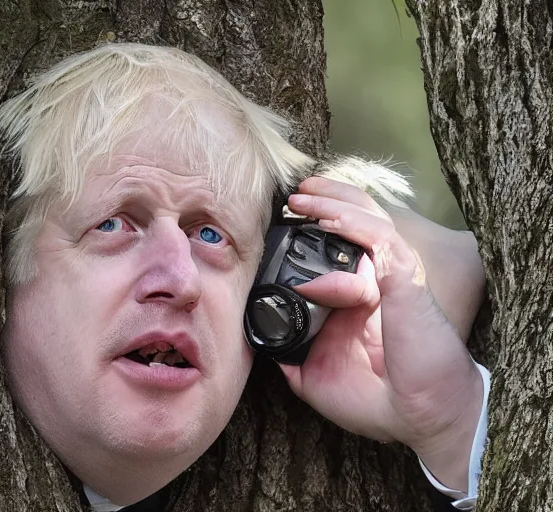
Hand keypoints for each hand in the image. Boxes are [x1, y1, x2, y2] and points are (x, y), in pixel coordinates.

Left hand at [279, 177, 483, 491]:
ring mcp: (393, 276)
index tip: (286, 216)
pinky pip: (377, 239)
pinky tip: (324, 221)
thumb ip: (290, 354)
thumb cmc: (380, 402)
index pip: (345, 244)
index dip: (322, 221)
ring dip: (332, 203)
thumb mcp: (314, 379)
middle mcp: (379, 280)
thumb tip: (259, 337)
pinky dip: (350, 225)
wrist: (416, 419)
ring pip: (367, 220)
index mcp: (360, 298)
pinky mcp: (403, 279)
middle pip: (358, 220)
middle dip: (326, 199)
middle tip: (295, 193)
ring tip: (302, 197)